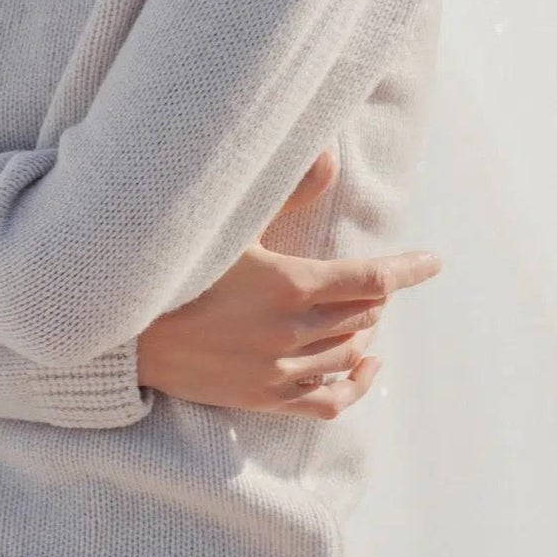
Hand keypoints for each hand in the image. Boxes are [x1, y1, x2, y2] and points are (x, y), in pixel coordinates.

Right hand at [134, 150, 441, 418]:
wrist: (124, 330)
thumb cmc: (177, 267)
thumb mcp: (231, 224)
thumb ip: (286, 191)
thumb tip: (328, 154)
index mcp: (291, 285)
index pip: (373, 278)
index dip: (409, 268)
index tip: (433, 261)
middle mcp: (293, 331)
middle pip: (363, 313)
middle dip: (373, 294)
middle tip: (368, 278)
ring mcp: (280, 370)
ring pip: (349, 352)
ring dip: (362, 330)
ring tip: (358, 311)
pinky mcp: (264, 398)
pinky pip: (329, 402)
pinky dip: (355, 385)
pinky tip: (366, 366)